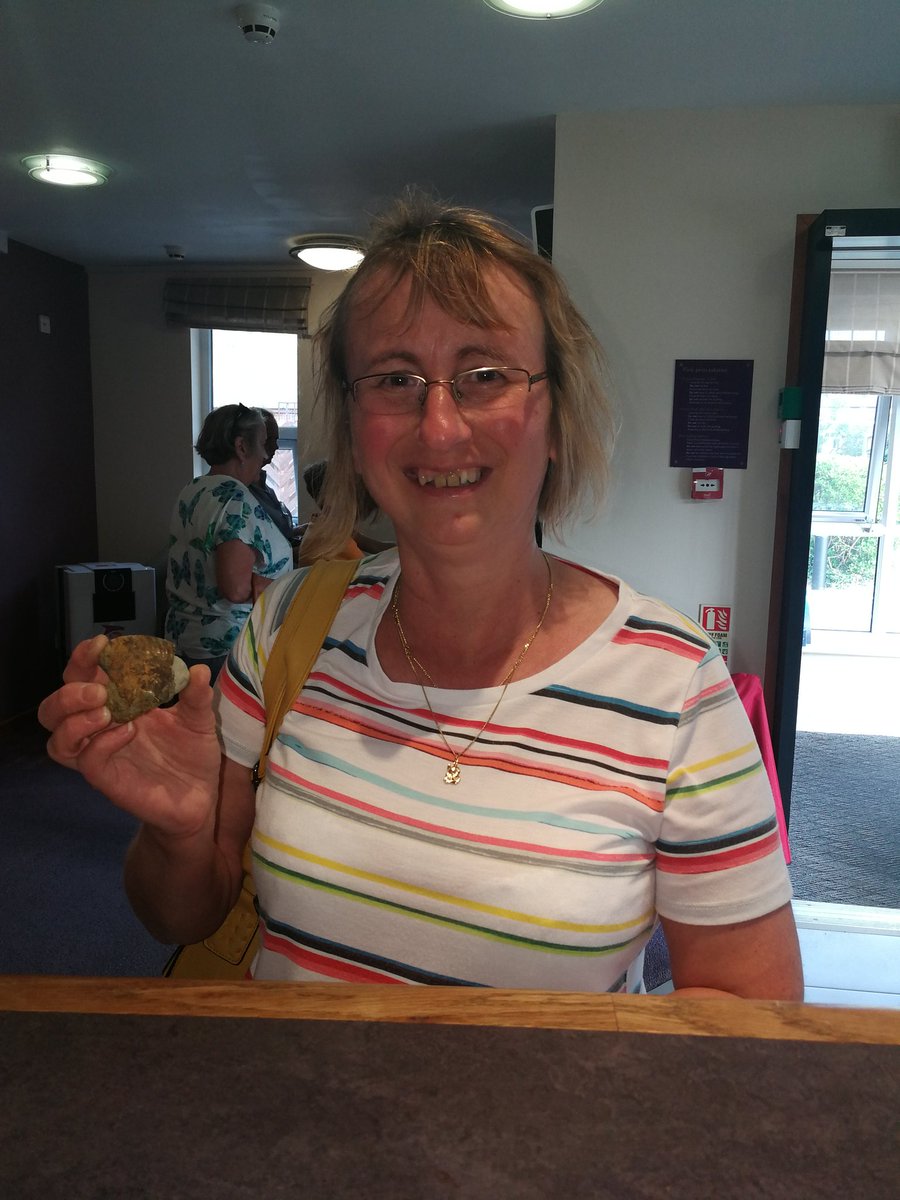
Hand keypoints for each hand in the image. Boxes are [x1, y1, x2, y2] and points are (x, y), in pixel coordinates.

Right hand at [37, 636, 221, 839]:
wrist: (201, 798)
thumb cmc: (191, 755)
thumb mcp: (199, 719)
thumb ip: (195, 695)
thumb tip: (196, 669)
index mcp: (117, 705)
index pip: (83, 677)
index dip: (84, 658)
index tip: (102, 644)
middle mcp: (100, 729)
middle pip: (55, 708)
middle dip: (69, 691)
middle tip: (100, 688)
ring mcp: (101, 756)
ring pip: (58, 739)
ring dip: (74, 719)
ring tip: (106, 710)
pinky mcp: (108, 780)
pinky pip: (88, 761)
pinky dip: (102, 742)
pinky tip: (127, 731)